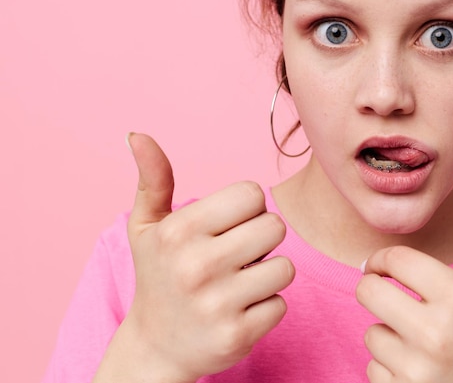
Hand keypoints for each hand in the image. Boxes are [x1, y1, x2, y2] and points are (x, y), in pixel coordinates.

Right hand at [93, 133, 294, 382]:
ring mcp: (217, 304)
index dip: (247, 209)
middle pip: (275, 228)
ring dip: (268, 275)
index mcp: (179, 230)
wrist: (155, 347)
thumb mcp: (146, 227)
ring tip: (238, 283)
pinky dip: (266, 307)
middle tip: (236, 257)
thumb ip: (153, 180)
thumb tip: (137, 134)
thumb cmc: (158, 276)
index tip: (228, 227)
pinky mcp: (236, 336)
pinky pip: (281, 305)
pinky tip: (238, 311)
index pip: (253, 194)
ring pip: (285, 268)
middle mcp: (196, 265)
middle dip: (261, 240)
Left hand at [356, 182, 452, 382]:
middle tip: (392, 299)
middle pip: (367, 291)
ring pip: (370, 333)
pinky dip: (388, 368)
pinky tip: (417, 370)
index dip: (382, 259)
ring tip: (420, 344)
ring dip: (387, 335)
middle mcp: (437, 333)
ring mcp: (418, 369)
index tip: (384, 267)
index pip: (395, 259)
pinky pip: (371, 368)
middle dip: (375, 291)